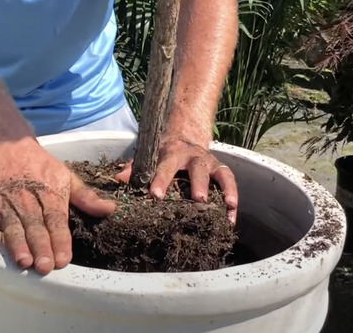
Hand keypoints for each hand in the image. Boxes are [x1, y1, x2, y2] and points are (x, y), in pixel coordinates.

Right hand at [0, 141, 115, 273]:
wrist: (10, 147)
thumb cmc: (41, 167)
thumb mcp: (67, 178)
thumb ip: (86, 197)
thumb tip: (110, 209)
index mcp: (50, 196)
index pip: (56, 221)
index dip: (60, 240)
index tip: (64, 259)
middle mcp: (28, 201)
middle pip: (35, 227)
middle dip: (40, 247)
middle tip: (44, 266)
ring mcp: (5, 204)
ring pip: (12, 227)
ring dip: (16, 245)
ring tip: (23, 261)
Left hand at [116, 135, 237, 223]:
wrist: (184, 137)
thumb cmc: (162, 154)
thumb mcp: (148, 157)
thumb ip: (134, 168)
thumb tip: (118, 179)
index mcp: (172, 153)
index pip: (165, 167)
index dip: (161, 180)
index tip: (155, 195)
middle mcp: (194, 157)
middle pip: (197, 169)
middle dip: (198, 184)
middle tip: (199, 200)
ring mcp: (210, 163)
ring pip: (220, 174)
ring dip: (225, 190)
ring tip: (229, 206)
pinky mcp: (221, 170)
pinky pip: (230, 182)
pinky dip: (233, 198)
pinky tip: (232, 216)